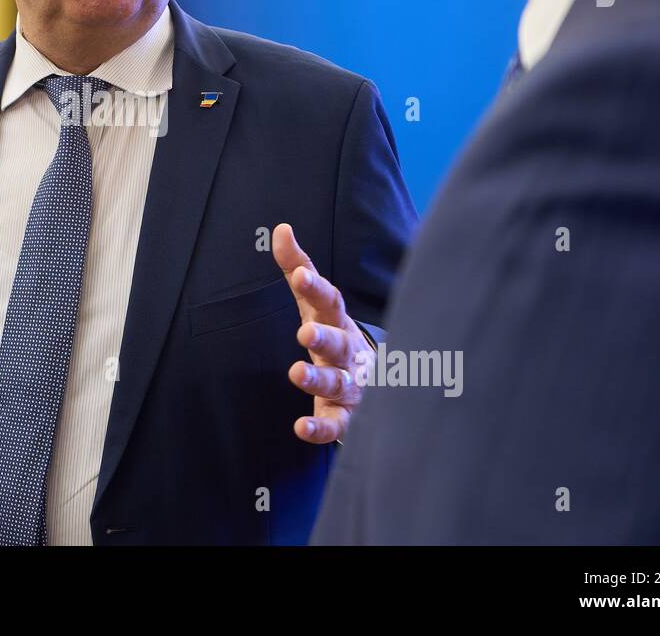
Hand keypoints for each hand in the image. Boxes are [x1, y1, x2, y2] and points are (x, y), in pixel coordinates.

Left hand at [273, 223, 375, 444]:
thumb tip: (280, 228)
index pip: (329, 301)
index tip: (298, 275)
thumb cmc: (336, 334)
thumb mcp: (315, 302)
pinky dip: (320, 430)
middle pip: (338, 343)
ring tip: (297, 373)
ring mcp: (350, 386)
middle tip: (304, 333)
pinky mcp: (345, 418)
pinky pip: (335, 426)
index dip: (314, 287)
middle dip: (323, 337)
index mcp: (338, 322)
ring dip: (319, 379)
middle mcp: (347, 353)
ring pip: (337, 383)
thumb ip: (298, 267)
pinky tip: (301, 429)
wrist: (378, 384)